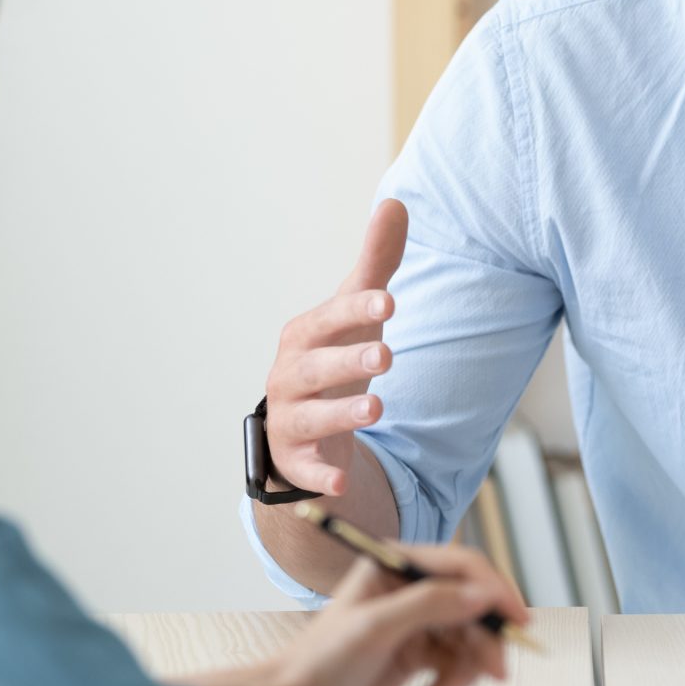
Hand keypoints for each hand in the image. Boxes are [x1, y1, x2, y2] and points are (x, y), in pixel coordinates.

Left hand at [201, 545, 531, 685]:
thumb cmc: (319, 661)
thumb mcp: (375, 627)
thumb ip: (430, 604)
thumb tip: (482, 594)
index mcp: (397, 564)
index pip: (463, 566)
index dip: (496, 590)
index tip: (517, 618)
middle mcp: (411, 588)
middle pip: (474, 606)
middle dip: (485, 641)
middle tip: (494, 671)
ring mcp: (416, 622)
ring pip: (469, 639)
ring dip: (465, 671)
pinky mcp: (419, 653)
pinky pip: (455, 664)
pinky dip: (449, 685)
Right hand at [263, 199, 408, 495]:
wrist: (305, 425)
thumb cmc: (335, 357)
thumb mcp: (356, 314)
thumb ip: (377, 263)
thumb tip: (395, 202)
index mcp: (305, 335)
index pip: (331, 318)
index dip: (356, 309)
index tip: (389, 301)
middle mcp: (290, 375)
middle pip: (316, 368)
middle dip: (349, 360)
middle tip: (387, 356)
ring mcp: (290, 418)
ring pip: (310, 416)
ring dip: (340, 414)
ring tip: (377, 410)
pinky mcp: (295, 460)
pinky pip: (304, 470)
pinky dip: (319, 476)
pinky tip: (340, 483)